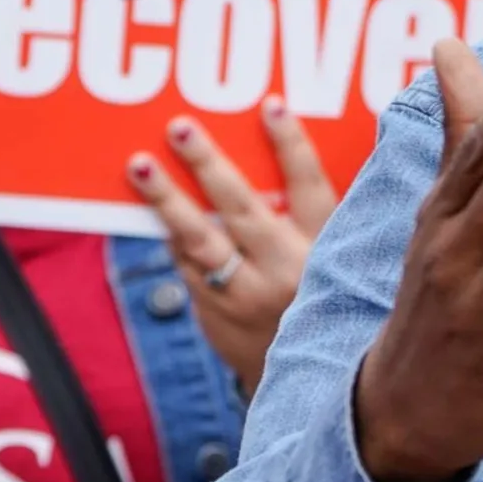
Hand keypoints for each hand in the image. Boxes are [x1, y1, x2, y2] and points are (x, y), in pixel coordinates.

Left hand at [127, 98, 340, 395]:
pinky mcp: (216, 312)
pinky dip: (170, 234)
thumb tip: (286, 148)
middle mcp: (288, 269)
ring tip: (139, 164)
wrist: (311, 375)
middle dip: (208, 164)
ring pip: (200, 239)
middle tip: (179, 127)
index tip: (270, 106)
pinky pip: (186, 265)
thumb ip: (324, 211)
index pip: (309, 185)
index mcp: (329, 247)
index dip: (290, 145)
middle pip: (242, 208)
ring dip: (166, 199)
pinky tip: (151, 206)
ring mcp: (248, 294)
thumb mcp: (344, 255)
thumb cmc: (325, 292)